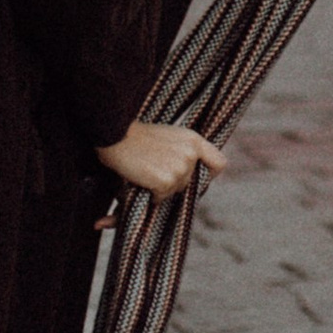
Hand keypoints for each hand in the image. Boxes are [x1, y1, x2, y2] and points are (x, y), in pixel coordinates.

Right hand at [97, 119, 227, 201]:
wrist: (112, 134)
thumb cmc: (134, 136)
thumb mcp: (167, 137)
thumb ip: (182, 152)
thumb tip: (187, 176)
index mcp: (193, 140)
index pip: (219, 163)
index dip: (209, 176)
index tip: (195, 178)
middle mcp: (191, 154)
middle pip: (190, 183)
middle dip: (173, 184)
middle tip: (153, 171)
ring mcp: (181, 168)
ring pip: (174, 191)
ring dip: (159, 188)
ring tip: (144, 171)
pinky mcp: (167, 181)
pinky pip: (161, 198)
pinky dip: (150, 195)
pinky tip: (139, 179)